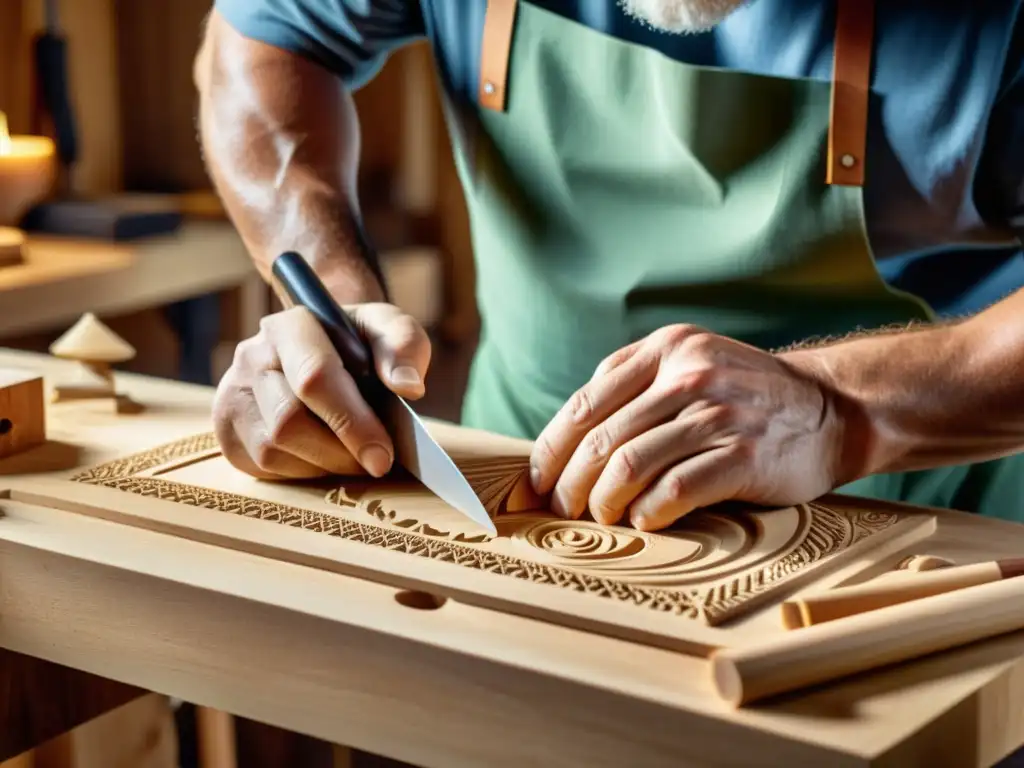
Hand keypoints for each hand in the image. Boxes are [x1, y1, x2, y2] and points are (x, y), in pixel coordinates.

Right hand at [213, 302, 430, 479]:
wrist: (324, 346)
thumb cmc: (360, 342)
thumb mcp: (389, 330)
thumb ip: (404, 347)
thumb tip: (408, 387)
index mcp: (291, 326)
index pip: (314, 377)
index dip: (351, 422)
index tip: (383, 455)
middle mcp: (252, 356)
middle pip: (290, 421)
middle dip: (340, 452)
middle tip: (376, 464)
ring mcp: (233, 393)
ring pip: (272, 449)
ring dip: (321, 465)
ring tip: (352, 457)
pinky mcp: (227, 427)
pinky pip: (260, 466)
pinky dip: (300, 472)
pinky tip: (323, 457)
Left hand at [529, 325, 849, 530]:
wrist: (830, 410)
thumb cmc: (744, 397)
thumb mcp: (690, 365)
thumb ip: (635, 387)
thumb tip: (565, 444)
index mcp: (666, 349)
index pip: (586, 402)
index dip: (553, 447)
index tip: (538, 482)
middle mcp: (689, 374)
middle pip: (602, 438)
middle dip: (571, 483)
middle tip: (562, 511)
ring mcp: (718, 414)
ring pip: (630, 465)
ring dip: (603, 502)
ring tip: (599, 518)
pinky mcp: (742, 456)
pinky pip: (674, 490)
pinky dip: (647, 513)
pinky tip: (643, 522)